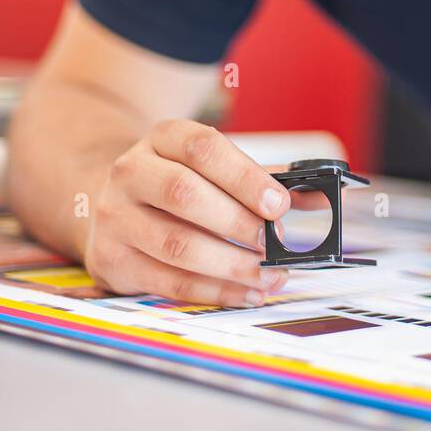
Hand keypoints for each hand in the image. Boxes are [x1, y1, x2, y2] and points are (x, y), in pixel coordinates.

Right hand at [84, 119, 301, 306]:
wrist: (112, 201)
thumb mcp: (214, 169)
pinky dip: (215, 292)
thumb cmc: (178, 184)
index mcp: (162, 138)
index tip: (279, 205)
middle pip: (184, 194)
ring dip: (231, 266)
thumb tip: (319, 198)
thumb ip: (264, 181)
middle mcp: (130, 172)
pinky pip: (168, 283)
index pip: (202, 149)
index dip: (244, 177)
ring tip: (268, 275)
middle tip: (274, 245)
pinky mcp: (110, 260)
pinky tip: (245, 292)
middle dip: (238, 223)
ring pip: (176, 245)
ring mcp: (114, 216)